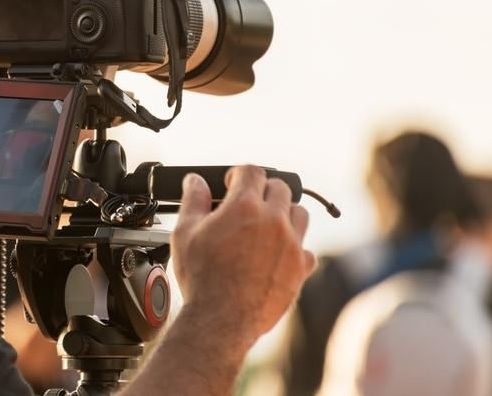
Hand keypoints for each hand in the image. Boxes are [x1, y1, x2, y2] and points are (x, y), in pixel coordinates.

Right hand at [172, 165, 315, 342]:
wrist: (221, 320)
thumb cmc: (202, 277)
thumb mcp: (185, 233)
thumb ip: (193, 201)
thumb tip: (195, 181)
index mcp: (244, 206)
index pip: (251, 171)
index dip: (239, 174)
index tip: (232, 183)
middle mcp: (273, 221)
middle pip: (280, 188)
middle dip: (263, 190)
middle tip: (248, 203)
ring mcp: (291, 245)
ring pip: (299, 213)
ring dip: (284, 213)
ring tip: (266, 225)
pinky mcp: (300, 269)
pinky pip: (307, 249)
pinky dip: (295, 248)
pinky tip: (277, 255)